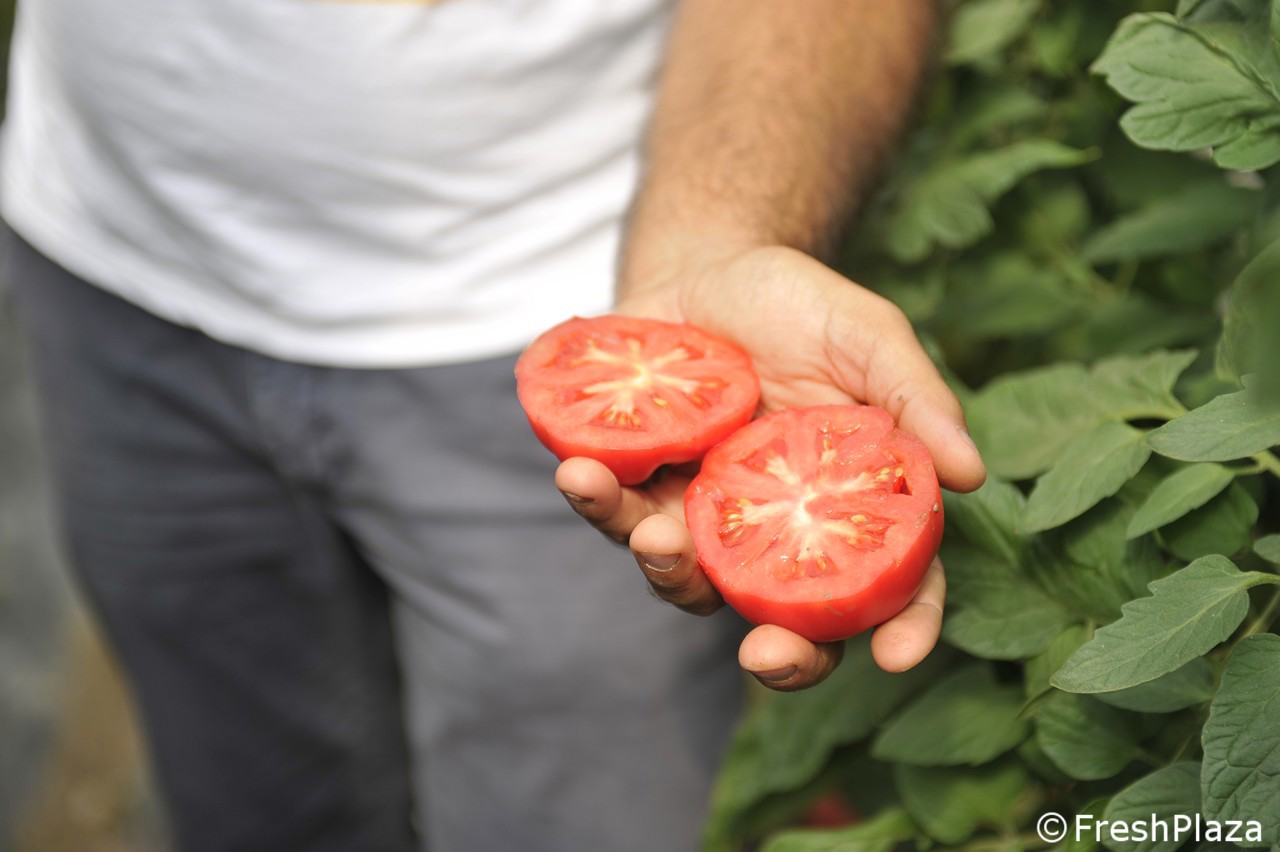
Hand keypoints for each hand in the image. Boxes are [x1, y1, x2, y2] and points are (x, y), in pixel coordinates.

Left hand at [557, 245, 985, 689]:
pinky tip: (583, 469)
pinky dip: (597, 500)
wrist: (703, 265)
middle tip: (763, 653)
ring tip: (653, 534)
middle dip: (781, 653)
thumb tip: (971, 473)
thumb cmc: (796, 303)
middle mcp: (778, 528)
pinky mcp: (638, 485)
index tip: (899, 655)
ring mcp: (704, 514)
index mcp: (847, 503)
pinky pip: (614, 512)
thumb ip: (912, 397)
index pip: (891, 582)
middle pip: (789, 618)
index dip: (904, 626)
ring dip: (669, 569)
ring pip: (690, 578)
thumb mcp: (865, 334)